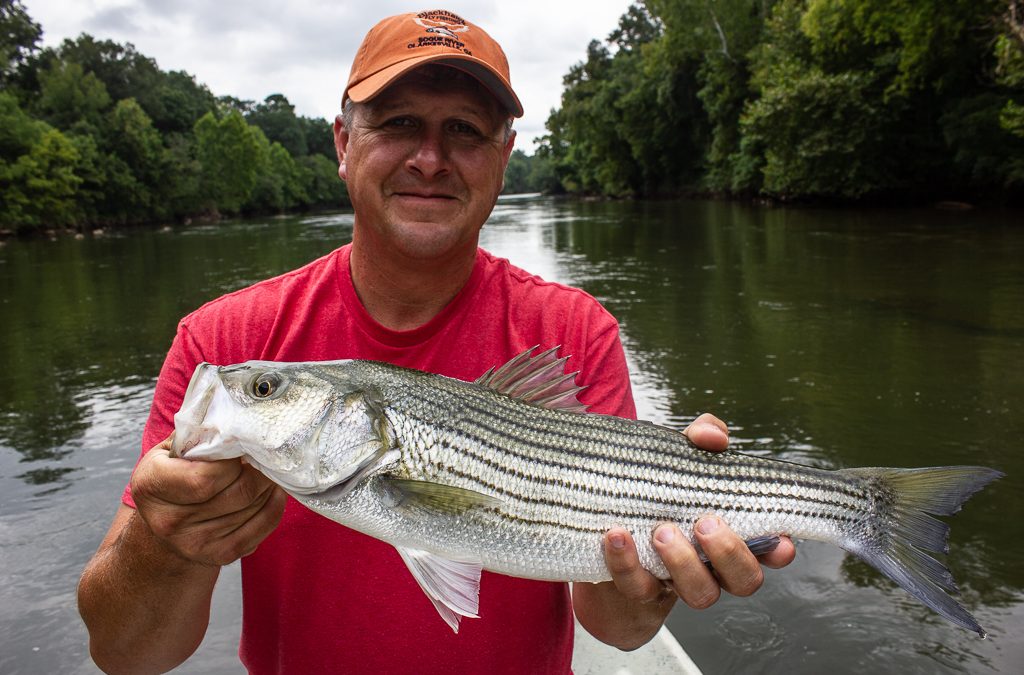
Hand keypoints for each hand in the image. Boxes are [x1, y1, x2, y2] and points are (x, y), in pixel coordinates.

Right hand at [130, 435, 286, 566]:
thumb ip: (199, 430)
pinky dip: (274, 504)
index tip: (245, 443)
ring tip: (268, 468)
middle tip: (268, 453)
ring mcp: (193, 544)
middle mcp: (168, 521)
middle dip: (260, 469)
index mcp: (150, 485)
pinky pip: (263, 526)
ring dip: (269, 484)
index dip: (235, 459)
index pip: (206, 478)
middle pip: (239, 492)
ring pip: (254, 507)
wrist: (164, 523)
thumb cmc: (175, 473)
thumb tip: (237, 411)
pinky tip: (271, 490)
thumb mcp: (173, 447)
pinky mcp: (219, 556)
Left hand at [573, 414, 795, 648]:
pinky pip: (638, 587)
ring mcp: (679, 582)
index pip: (771, 550)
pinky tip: (617, 536)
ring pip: (700, 594)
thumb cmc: (658, 487)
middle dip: (729, 554)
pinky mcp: (639, 589)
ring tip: (661, 532)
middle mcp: (713, 566)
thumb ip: (701, 437)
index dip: (779, 551)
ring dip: (683, 563)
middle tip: (704, 524)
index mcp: (731, 534)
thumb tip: (713, 437)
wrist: (605, 519)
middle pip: (744, 580)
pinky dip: (627, 562)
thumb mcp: (680, 456)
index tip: (779, 543)